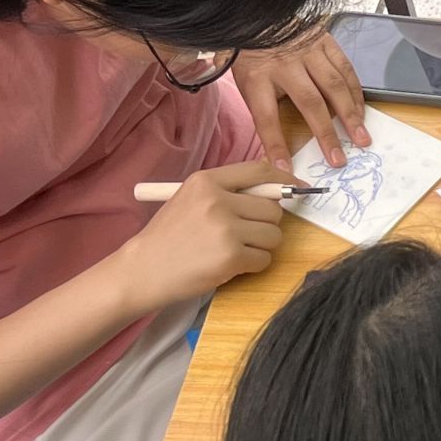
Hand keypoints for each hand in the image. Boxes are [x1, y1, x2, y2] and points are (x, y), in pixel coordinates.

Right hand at [116, 160, 286, 314]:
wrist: (142, 270)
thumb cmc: (168, 237)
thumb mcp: (190, 201)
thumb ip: (228, 193)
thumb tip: (275, 192)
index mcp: (206, 181)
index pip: (259, 171)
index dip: (284, 179)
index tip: (297, 187)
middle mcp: (217, 200)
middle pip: (273, 209)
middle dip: (266, 224)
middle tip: (244, 235)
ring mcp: (225, 228)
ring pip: (274, 235)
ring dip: (262, 246)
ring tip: (234, 250)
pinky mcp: (231, 255)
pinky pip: (265, 259)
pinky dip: (253, 265)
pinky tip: (230, 265)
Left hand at [232, 32, 367, 167]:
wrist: (258, 14)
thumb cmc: (252, 53)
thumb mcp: (243, 80)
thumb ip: (258, 108)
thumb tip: (272, 148)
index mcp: (257, 77)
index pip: (266, 117)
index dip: (276, 144)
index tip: (285, 167)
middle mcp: (284, 64)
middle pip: (309, 103)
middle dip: (326, 134)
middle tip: (338, 160)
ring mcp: (307, 51)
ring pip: (333, 86)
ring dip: (350, 115)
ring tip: (361, 138)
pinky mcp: (324, 42)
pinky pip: (345, 69)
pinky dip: (355, 92)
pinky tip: (361, 110)